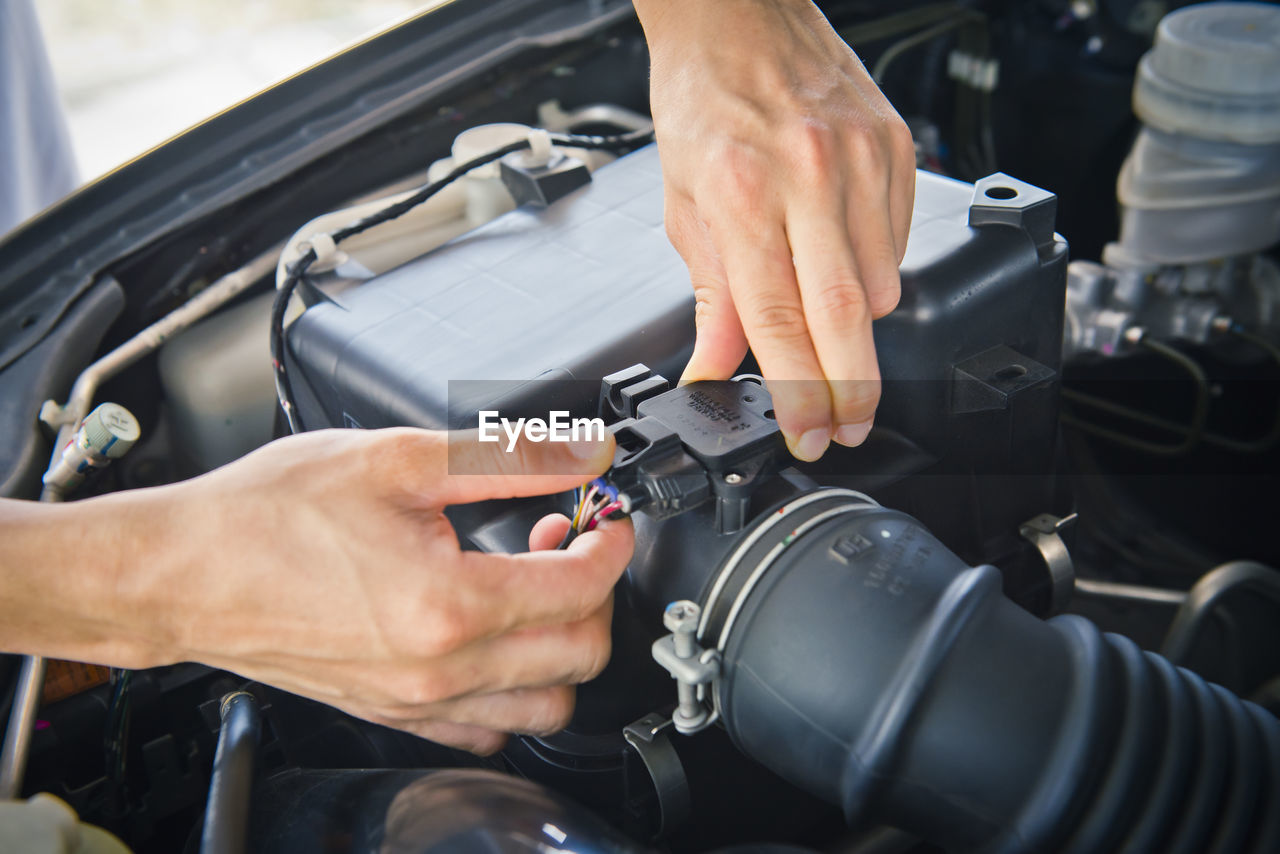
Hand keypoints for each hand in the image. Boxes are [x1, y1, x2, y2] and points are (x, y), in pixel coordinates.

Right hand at [39, 428, 630, 754]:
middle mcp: (443, 670)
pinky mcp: (394, 716)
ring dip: (562, 645)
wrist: (184, 572)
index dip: (611, 542)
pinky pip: (488, 731)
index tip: (604, 516)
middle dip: (594, 590)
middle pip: (581, 653)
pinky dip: (514, 691)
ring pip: (546, 705)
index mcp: (452, 605)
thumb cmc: (267, 517)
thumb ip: (508, 456)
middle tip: (563, 540)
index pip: (583, 586)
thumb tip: (582, 449)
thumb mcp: (398, 460)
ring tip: (529, 588)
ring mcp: (419, 704)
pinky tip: (493, 639)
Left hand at [635, 0, 915, 459]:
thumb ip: (712, 297)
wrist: (738, 18)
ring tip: (828, 320)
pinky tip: (845, 258)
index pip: (780, 322)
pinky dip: (878, 269)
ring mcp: (861, 159)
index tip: (809, 434)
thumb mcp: (685, 208)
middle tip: (848, 428)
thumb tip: (718, 368)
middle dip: (852, 388)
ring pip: (882, 283)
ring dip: (859, 325)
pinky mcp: (896, 146)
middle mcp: (809, 176)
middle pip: (847, 314)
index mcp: (742, 196)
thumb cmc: (703, 104)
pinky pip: (901, 240)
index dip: (800, 393)